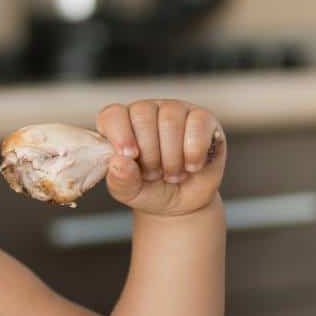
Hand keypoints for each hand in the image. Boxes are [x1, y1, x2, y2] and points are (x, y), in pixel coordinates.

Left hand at [96, 100, 226, 216]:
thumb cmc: (150, 190)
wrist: (183, 203)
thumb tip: (119, 163)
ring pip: (170, 120)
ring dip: (172, 157)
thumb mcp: (129, 192)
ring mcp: (175, 111)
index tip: (129, 156)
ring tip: (172, 174)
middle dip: (149, 153)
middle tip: (154, 174)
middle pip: (142, 115)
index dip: (119, 133)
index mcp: (120, 125)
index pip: (112, 114)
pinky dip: (194, 150)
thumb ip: (120, 180)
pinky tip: (192, 165)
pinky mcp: (203, 118)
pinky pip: (198, 123)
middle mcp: (146, 112)